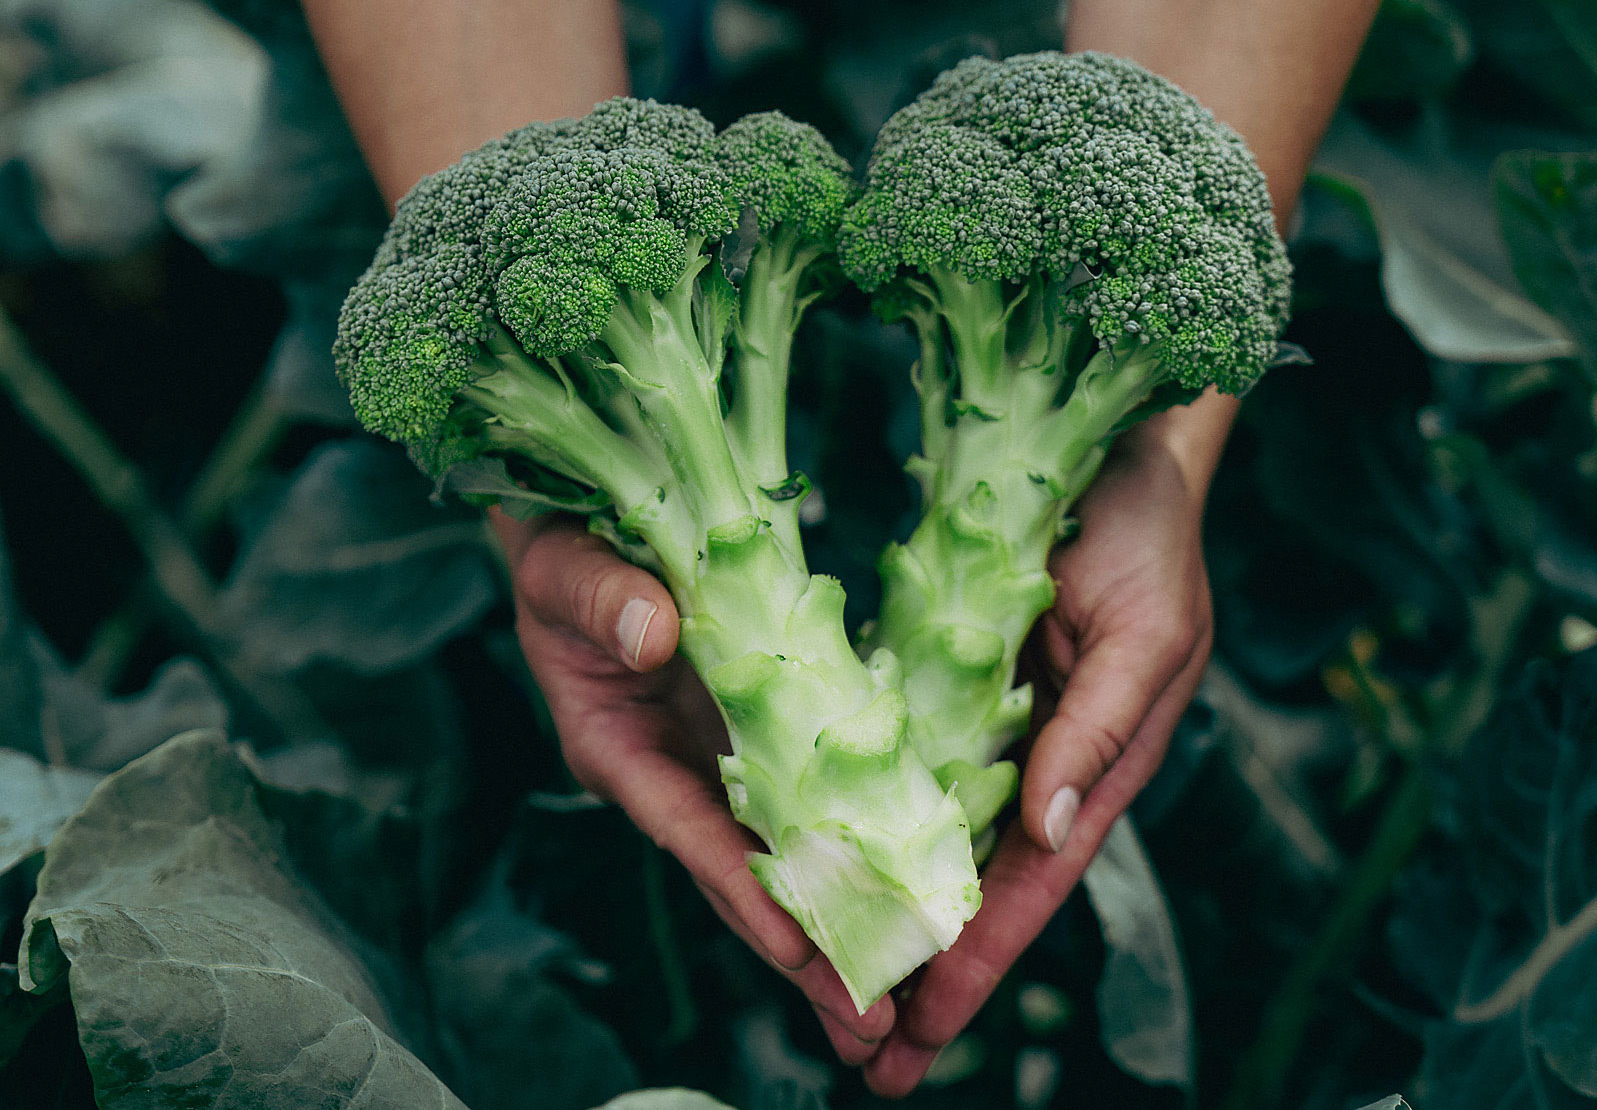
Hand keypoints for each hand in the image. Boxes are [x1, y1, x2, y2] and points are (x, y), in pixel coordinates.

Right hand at [491, 510, 896, 1062]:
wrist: (591, 533)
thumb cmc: (562, 556)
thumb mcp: (562, 570)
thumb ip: (601, 599)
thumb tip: (653, 633)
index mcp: (618, 750)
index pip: (687, 829)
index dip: (740, 887)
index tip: (797, 948)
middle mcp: (675, 776)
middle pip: (744, 876)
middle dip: (804, 953)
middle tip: (870, 1027)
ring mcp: (721, 764)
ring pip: (785, 857)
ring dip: (840, 924)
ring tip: (897, 1004)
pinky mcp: (763, 738)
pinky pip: (814, 800)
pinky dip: (854, 847)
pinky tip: (908, 890)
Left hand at [863, 414, 1217, 1096]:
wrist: (1114, 447)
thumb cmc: (1148, 536)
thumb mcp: (1145, 635)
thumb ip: (1097, 733)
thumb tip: (1046, 835)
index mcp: (1088, 765)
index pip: (1027, 886)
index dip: (978, 963)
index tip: (924, 1035)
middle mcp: (1031, 759)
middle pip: (968, 885)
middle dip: (920, 973)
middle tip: (863, 1060)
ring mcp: (981, 722)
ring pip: (923, 838)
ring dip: (880, 911)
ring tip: (825, 989)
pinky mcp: (940, 676)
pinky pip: (893, 757)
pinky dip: (859, 817)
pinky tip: (814, 864)